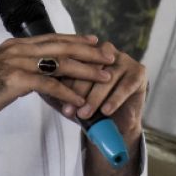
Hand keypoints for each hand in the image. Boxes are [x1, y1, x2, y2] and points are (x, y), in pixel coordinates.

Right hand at [0, 34, 115, 137]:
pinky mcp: (16, 79)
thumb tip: (36, 76)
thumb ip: (21, 69)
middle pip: (62, 46)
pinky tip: (80, 101)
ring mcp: (18, 62)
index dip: (76, 39)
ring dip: (86, 71)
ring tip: (104, 77)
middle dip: (89, 51)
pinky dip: (67, 93)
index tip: (96, 41)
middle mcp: (19, 48)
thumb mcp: (2, 72)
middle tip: (110, 56)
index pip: (53, 38)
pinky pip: (49, 85)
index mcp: (16, 45)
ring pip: (61, 63)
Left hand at [59, 47, 147, 175]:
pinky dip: (115, 99)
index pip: (74, 60)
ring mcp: (123, 59)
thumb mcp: (72, 96)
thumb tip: (37, 87)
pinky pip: (125, 85)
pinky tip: (106, 111)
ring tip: (85, 114)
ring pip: (106, 77)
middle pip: (89, 67)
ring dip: (95, 97)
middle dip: (78, 90)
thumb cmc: (91, 106)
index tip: (52, 96)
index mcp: (87, 51)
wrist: (117, 123)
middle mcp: (105, 51)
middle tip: (69, 109)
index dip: (63, 79)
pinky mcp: (139, 71)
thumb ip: (58, 89)